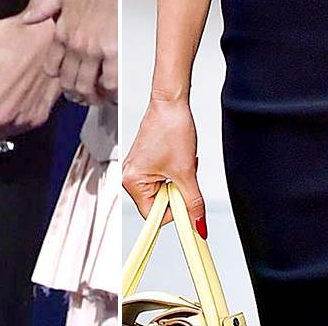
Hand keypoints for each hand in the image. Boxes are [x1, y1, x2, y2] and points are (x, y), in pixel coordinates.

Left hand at [37, 0, 118, 104]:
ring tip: (99, 97)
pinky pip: (110, 83)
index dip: (60, 77)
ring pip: (87, 87)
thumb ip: (44, 8)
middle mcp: (75, 45)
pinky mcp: (113, 52)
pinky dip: (112, 92)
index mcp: (62, 33)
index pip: (53, 68)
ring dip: (92, 96)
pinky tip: (115, 91)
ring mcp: (93, 51)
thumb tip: (29, 19)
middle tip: (84, 96)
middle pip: (69, 83)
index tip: (68, 80)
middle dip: (76, 93)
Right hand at [122, 97, 205, 236]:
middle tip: (185, 175)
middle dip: (178, 193)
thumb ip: (193, 203)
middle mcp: (131, 176)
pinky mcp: (146, 161)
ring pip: (164, 191)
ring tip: (182, 163)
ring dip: (178, 182)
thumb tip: (197, 226)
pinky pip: (163, 179)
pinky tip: (179, 159)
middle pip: (159, 204)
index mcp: (133, 181)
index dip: (175, 212)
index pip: (155, 216)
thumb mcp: (186, 171)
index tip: (190, 209)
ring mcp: (138, 168)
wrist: (171, 101)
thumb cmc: (171, 126)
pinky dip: (175, 173)